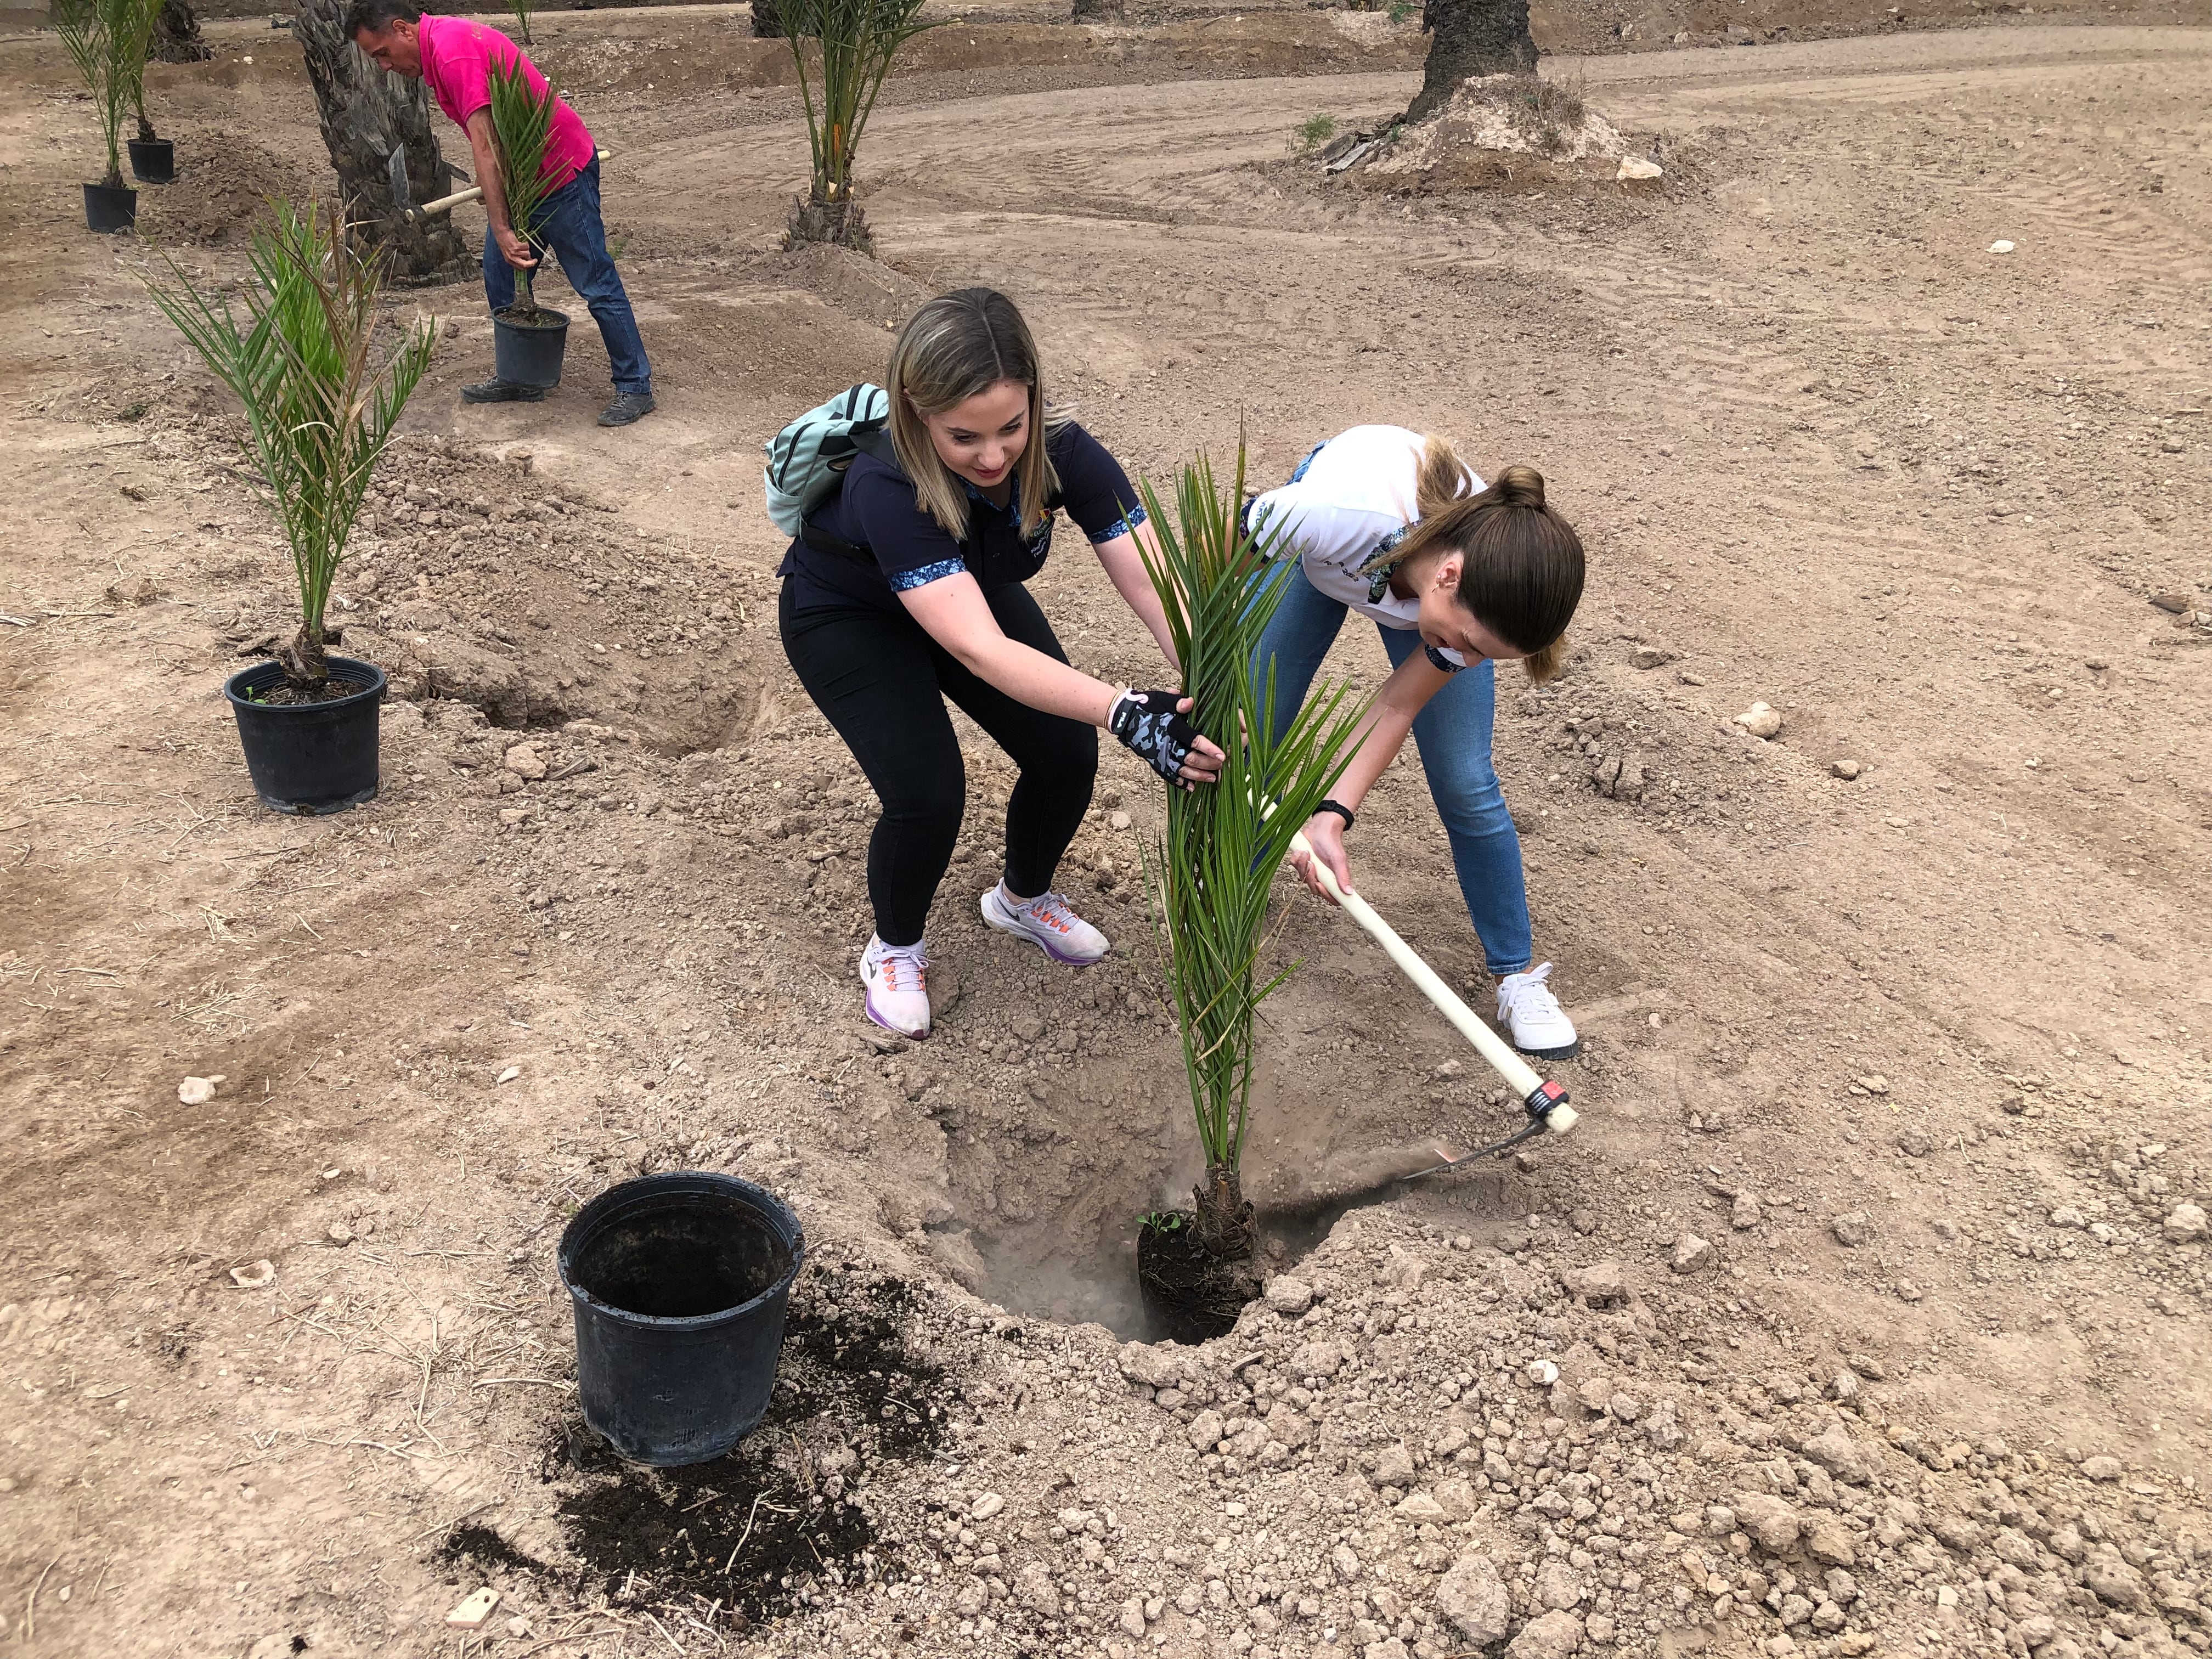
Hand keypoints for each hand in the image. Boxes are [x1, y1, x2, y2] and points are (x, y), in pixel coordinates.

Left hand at [494, 223, 538, 269]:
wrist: (501, 234)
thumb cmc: (505, 242)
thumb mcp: (509, 253)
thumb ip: (517, 258)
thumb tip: (527, 261)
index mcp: (509, 260)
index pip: (521, 268)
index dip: (528, 266)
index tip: (532, 263)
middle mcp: (511, 258)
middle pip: (525, 264)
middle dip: (532, 263)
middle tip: (535, 260)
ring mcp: (514, 253)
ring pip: (527, 254)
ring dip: (527, 249)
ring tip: (523, 246)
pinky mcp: (516, 247)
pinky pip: (526, 247)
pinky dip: (526, 244)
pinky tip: (522, 242)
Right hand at [1108, 689, 1224, 787]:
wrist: (1123, 717)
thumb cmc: (1145, 706)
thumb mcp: (1162, 700)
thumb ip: (1178, 702)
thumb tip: (1191, 702)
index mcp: (1172, 729)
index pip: (1194, 740)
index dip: (1209, 748)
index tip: (1222, 755)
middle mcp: (1167, 745)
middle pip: (1191, 759)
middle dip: (1208, 764)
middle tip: (1222, 765)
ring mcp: (1160, 755)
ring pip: (1182, 770)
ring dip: (1198, 776)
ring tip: (1212, 778)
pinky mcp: (1154, 761)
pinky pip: (1168, 775)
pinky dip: (1180, 782)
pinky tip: (1191, 787)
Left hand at [1291, 812, 1353, 905]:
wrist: (1320, 828)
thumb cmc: (1331, 843)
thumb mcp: (1339, 859)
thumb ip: (1342, 876)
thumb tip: (1348, 892)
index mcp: (1334, 879)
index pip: (1332, 897)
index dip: (1325, 894)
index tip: (1320, 885)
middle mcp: (1323, 878)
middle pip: (1314, 889)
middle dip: (1310, 877)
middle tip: (1312, 865)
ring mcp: (1311, 872)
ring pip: (1302, 879)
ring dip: (1303, 865)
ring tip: (1308, 853)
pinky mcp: (1301, 864)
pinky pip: (1294, 868)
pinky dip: (1296, 859)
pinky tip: (1302, 851)